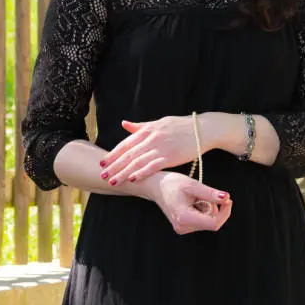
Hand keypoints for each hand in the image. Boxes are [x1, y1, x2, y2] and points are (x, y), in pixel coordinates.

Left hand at [99, 115, 213, 185]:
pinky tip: (133, 179)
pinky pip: (153, 166)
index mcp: (148, 129)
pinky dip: (142, 172)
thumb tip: (124, 124)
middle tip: (102, 175)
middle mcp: (152, 138)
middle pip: (129, 154)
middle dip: (114, 165)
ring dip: (124, 172)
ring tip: (113, 181)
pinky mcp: (171, 156)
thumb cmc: (181, 126)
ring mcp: (161, 147)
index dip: (113, 154)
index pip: (126, 143)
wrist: (202, 129)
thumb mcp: (159, 122)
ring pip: (138, 161)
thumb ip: (140, 126)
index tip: (102, 163)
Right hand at [148, 171, 232, 234]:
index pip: (213, 223)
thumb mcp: (192, 184)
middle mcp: (183, 227)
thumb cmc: (172, 183)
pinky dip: (202, 209)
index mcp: (184, 218)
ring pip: (207, 220)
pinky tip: (191, 201)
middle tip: (205, 192)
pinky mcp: (183, 226)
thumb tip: (227, 198)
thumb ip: (210, 193)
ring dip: (207, 207)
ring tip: (194, 196)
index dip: (225, 212)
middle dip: (214, 207)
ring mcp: (182, 228)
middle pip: (211, 222)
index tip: (228, 199)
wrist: (155, 186)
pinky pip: (201, 220)